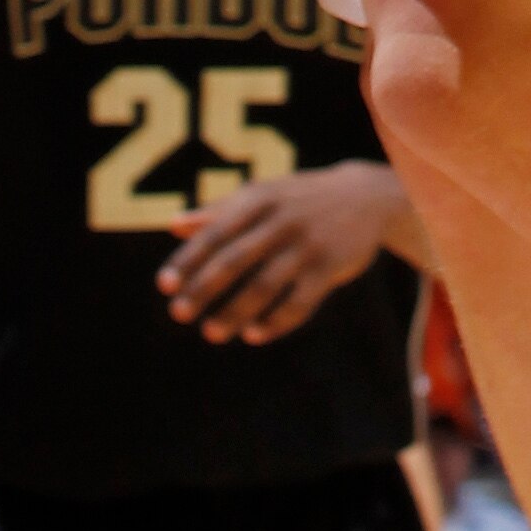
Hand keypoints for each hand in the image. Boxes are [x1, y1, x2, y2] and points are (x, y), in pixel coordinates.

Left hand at [158, 159, 404, 341]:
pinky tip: (254, 335)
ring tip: (210, 333)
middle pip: (235, 259)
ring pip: (264, 285)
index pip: (216, 232)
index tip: (164, 286)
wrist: (366, 195)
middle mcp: (282, 219)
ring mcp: (308, 244)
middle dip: (204, 289)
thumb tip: (175, 225)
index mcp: (261, 198)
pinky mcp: (330, 267)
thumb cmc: (300, 198)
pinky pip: (299, 302)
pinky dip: (275, 321)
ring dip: (234, 312)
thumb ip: (220, 211)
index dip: (188, 260)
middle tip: (178, 313)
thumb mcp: (263, 195)